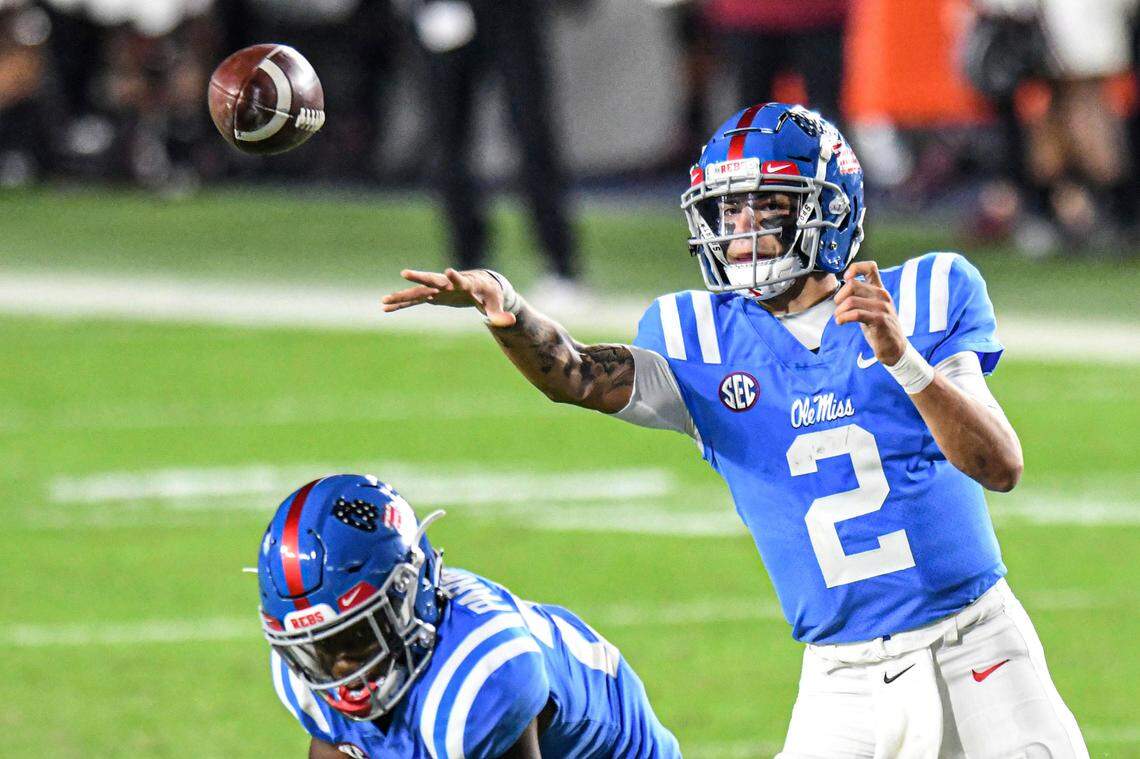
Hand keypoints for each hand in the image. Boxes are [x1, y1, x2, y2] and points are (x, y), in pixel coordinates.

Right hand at [380, 268, 516, 327]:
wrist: (481, 286)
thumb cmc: (490, 294)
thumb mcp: (495, 305)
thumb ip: (499, 315)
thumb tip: (509, 322)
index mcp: (464, 283)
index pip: (459, 279)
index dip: (455, 276)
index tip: (448, 271)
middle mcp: (447, 284)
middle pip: (432, 280)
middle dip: (420, 278)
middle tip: (405, 273)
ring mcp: (437, 289)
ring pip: (417, 292)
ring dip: (401, 296)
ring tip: (383, 301)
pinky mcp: (431, 296)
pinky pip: (414, 301)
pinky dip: (401, 304)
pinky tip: (386, 308)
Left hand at [834, 261, 905, 364]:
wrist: (894, 347)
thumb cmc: (879, 327)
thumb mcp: (871, 307)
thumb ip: (861, 296)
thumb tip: (844, 285)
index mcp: (880, 290)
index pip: (871, 267)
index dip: (855, 268)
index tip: (846, 278)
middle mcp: (882, 295)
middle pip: (852, 284)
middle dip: (839, 296)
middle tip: (838, 308)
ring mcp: (882, 307)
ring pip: (851, 300)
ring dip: (839, 310)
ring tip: (839, 318)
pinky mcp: (879, 320)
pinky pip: (855, 314)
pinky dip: (843, 318)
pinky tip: (840, 322)